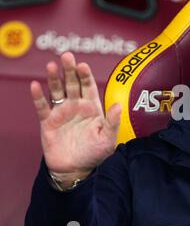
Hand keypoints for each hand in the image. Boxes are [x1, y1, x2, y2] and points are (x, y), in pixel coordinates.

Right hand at [30, 52, 121, 181]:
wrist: (76, 169)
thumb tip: (118, 106)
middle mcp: (76, 106)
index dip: (85, 75)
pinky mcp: (48, 121)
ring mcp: (61, 112)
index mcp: (92, 107)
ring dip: (54, 78)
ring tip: (52, 66)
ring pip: (57, 91)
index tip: (83, 65)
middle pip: (72, 83)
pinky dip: (38, 96)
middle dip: (69, 70)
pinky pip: (42, 107)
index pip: (89, 86)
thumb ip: (112, 122)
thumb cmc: (95, 153)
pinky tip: (35, 86)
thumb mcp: (108, 139)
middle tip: (67, 56)